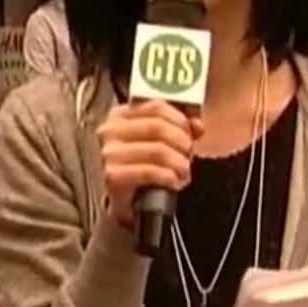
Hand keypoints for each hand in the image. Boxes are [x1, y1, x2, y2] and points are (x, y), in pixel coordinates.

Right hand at [97, 99, 202, 228]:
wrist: (126, 200)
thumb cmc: (142, 165)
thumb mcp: (160, 141)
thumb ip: (179, 128)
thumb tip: (197, 125)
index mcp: (120, 115)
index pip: (155, 107)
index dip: (180, 120)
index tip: (191, 133)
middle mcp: (110, 131)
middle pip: (158, 127)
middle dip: (181, 142)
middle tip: (189, 154)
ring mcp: (110, 153)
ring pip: (157, 150)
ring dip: (179, 163)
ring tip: (184, 171)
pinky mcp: (113, 176)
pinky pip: (150, 172)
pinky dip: (169, 177)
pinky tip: (174, 182)